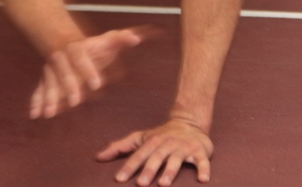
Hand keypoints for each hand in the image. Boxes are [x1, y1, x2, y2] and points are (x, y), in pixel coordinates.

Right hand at [29, 27, 152, 119]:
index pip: (81, 58)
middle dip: (69, 86)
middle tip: (76, 101)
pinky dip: (36, 101)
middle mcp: (61, 58)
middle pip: (63, 72)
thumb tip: (135, 39)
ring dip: (49, 98)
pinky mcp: (46, 80)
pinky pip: (39, 90)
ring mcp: (51, 69)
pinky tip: (34, 114)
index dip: (88, 71)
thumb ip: (122, 38)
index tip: (97, 84)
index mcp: (77, 48)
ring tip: (50, 113)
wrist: (67, 42)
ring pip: (49, 83)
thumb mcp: (108, 39)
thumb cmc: (94, 45)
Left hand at [97, 118, 213, 186]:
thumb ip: (120, 146)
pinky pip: (202, 161)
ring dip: (170, 171)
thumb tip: (97, 157)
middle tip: (141, 184)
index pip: (139, 155)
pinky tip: (203, 180)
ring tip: (163, 184)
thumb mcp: (141, 137)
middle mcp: (168, 144)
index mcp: (153, 141)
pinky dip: (203, 169)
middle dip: (149, 170)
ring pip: (177, 159)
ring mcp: (184, 147)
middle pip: (157, 157)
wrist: (190, 122)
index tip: (119, 178)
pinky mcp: (199, 151)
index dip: (129, 166)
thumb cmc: (161, 135)